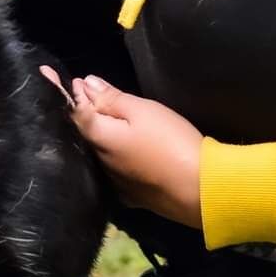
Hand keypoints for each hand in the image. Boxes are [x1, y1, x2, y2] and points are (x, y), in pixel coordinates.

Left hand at [41, 68, 203, 228]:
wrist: (200, 190)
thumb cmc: (170, 142)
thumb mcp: (143, 111)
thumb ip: (112, 98)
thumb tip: (86, 84)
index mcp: (100, 139)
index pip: (78, 114)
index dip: (75, 95)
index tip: (78, 80)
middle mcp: (101, 163)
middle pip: (88, 135)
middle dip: (86, 114)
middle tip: (86, 93)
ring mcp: (116, 183)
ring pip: (101, 155)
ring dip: (101, 136)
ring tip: (105, 118)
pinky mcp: (132, 196)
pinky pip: (116, 173)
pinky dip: (115, 158)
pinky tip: (122, 154)